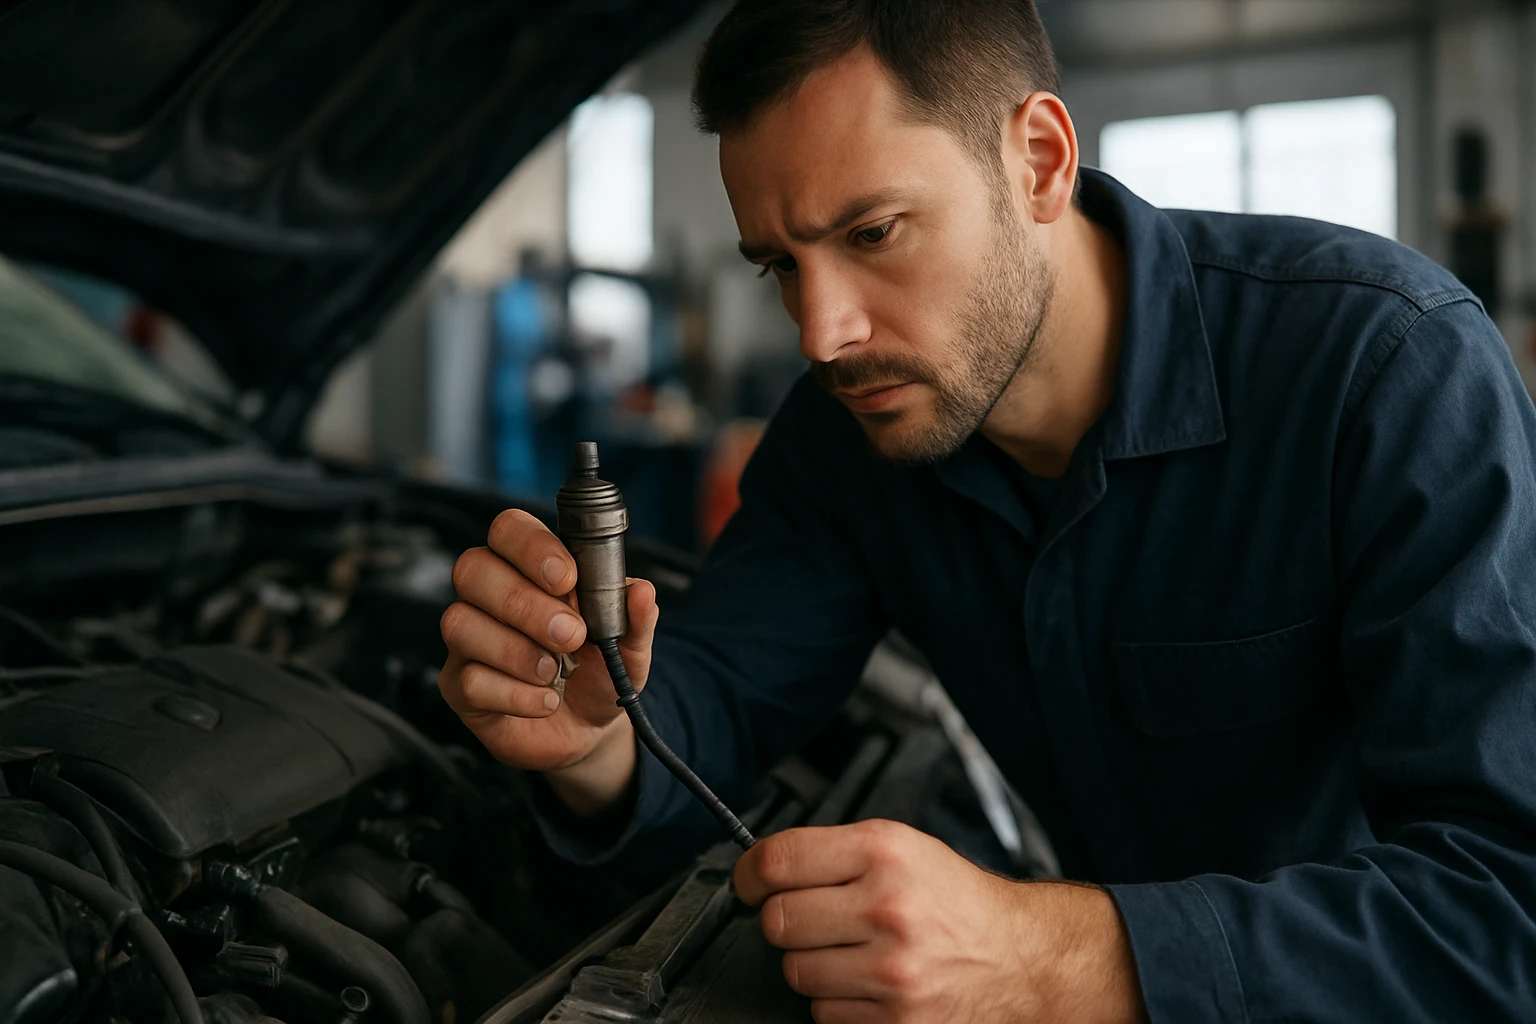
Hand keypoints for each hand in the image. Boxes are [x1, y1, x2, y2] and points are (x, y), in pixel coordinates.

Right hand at [438, 508, 659, 812]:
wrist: (587, 729)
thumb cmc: (599, 670)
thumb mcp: (628, 647)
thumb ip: (636, 617)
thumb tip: (642, 591)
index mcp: (528, 567)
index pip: (508, 528)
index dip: (531, 546)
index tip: (568, 580)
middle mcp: (487, 595)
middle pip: (473, 568)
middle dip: (525, 603)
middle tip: (570, 636)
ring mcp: (466, 640)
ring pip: (461, 624)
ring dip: (517, 652)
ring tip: (555, 673)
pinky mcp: (458, 686)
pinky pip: (469, 680)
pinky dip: (515, 694)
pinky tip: (545, 701)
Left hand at [733, 819, 1146, 1023]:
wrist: (1020, 959)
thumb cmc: (958, 902)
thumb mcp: (904, 848)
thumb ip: (836, 853)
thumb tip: (764, 869)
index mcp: (884, 853)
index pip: (778, 860)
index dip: (749, 873)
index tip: (749, 881)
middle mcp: (886, 908)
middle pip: (777, 921)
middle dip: (785, 921)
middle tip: (811, 919)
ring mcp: (890, 970)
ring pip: (795, 972)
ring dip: (812, 965)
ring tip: (851, 952)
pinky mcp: (894, 1020)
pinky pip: (823, 1014)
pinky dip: (837, 1003)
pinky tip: (868, 983)